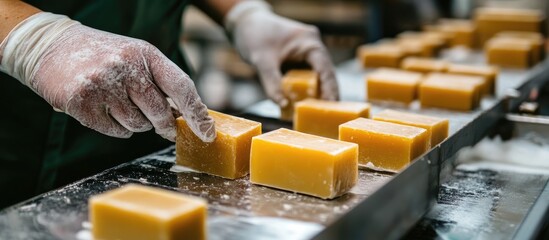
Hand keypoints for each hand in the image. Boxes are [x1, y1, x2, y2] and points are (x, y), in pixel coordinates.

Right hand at [1, 13, 214, 141]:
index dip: (197, 114)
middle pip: (160, 113)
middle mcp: (126, 67)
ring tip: (120, 104)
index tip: (208, 134)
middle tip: (160, 124)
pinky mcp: (82, 103)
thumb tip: (187, 116)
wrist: (51, 46)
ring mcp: (103, 85)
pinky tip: (105, 110)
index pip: (181, 87)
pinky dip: (116, 128)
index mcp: (146, 54)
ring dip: (135, 123)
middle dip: (163, 124)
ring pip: (138, 125)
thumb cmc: (103, 55)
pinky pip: (116, 132)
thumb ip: (161, 82)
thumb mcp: (136, 56)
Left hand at [227, 2, 338, 105]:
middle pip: (325, 75)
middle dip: (327, 95)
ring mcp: (307, 53)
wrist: (244, 23)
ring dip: (317, 94)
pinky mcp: (299, 59)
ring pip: (317, 77)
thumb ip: (272, 83)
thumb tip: (283, 105)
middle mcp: (313, 46)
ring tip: (319, 115)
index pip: (325, 69)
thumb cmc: (254, 34)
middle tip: (329, 116)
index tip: (331, 107)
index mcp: (309, 42)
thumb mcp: (261, 60)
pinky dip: (306, 90)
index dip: (329, 89)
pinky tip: (306, 105)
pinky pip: (307, 77)